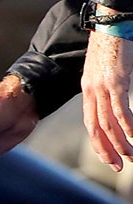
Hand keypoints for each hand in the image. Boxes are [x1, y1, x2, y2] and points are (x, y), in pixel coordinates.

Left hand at [84, 31, 132, 170]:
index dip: (98, 144)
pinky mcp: (116, 81)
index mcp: (87, 91)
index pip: (90, 124)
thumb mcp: (102, 71)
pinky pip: (120, 109)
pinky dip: (127, 125)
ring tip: (130, 157)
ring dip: (119, 143)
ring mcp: (103, 88)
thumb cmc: (109, 46)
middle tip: (118, 166)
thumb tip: (112, 99)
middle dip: (107, 151)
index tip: (108, 158)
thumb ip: (103, 88)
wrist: (109, 25)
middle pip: (96, 129)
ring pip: (107, 124)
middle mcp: (91, 92)